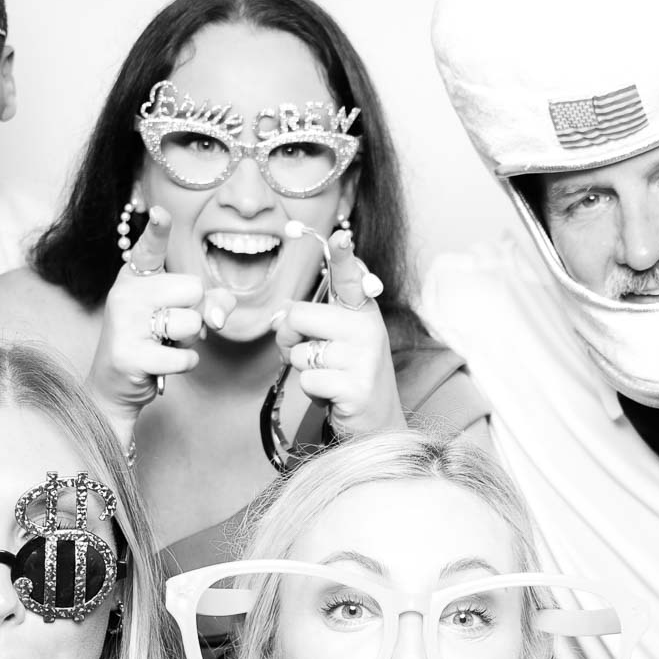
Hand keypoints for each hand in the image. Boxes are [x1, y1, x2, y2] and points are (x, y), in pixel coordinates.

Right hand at [88, 206, 216, 427]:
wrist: (116, 384)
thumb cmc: (153, 340)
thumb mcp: (181, 313)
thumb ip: (210, 302)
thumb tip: (219, 316)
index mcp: (136, 276)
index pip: (149, 247)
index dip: (158, 230)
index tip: (161, 211)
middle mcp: (125, 293)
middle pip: (192, 289)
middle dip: (195, 312)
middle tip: (170, 326)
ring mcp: (124, 323)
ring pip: (192, 322)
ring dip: (190, 339)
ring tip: (164, 343)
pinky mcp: (130, 355)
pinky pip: (185, 356)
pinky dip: (185, 363)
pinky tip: (163, 363)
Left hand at [275, 229, 404, 438]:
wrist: (378, 423)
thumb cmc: (350, 375)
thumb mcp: (338, 340)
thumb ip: (312, 321)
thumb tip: (279, 316)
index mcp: (362, 311)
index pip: (351, 277)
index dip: (344, 256)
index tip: (341, 236)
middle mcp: (368, 329)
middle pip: (298, 315)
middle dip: (289, 338)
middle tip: (310, 354)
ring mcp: (364, 358)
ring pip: (300, 352)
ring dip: (304, 369)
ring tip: (328, 377)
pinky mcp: (356, 387)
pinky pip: (307, 380)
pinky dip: (312, 392)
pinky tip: (332, 395)